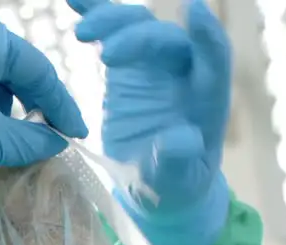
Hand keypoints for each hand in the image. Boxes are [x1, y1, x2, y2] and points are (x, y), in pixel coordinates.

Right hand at [70, 0, 232, 244]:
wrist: (156, 185)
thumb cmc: (174, 185)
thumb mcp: (176, 182)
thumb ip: (177, 161)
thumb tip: (179, 139)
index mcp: (206, 98)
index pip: (213, 58)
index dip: (206, 34)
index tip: (193, 10)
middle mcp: (183, 72)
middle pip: (165, 38)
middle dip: (138, 38)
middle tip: (105, 57)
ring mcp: (153, 65)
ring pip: (137, 26)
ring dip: (112, 21)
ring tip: (82, 32)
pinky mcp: (126, 66)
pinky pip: (112, 33)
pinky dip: (95, 13)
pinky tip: (73, 0)